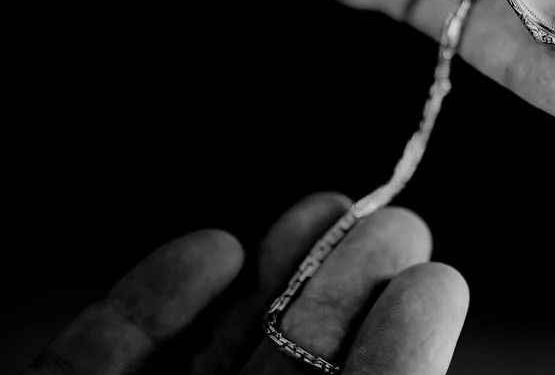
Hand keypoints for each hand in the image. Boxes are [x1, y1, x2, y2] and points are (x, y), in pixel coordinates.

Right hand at [23, 194, 465, 374]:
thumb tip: (436, 291)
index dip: (398, 353)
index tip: (433, 280)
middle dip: (337, 296)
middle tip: (390, 224)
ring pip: (207, 366)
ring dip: (265, 286)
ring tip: (320, 213)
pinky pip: (101, 365)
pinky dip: (150, 308)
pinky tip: (210, 250)